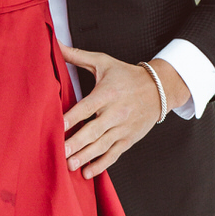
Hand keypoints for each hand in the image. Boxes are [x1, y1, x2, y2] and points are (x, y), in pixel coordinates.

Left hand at [60, 47, 186, 176]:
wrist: (159, 88)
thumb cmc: (126, 75)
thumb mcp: (103, 62)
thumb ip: (77, 56)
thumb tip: (55, 42)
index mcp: (107, 94)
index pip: (86, 108)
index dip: (72, 118)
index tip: (57, 127)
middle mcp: (115, 113)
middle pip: (93, 130)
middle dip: (77, 143)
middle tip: (61, 152)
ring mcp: (122, 128)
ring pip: (102, 145)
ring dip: (85, 157)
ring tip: (69, 165)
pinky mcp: (128, 139)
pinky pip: (113, 154)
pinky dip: (101, 165)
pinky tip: (87, 173)